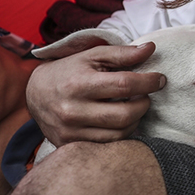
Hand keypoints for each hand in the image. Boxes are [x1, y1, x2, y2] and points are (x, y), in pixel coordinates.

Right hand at [26, 42, 165, 146]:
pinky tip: (122, 121)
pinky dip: (121, 133)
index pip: (124, 85)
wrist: (35, 92)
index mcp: (79, 84)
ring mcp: (70, 131)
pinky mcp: (69, 145)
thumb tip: (151, 49)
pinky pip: (106, 145)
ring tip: (134, 107)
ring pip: (119, 134)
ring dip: (135, 120)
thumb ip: (123, 53)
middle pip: (124, 115)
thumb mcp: (93, 55)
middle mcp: (73, 110)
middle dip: (144, 104)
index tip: (160, 79)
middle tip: (146, 96)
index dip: (148, 82)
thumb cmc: (70, 70)